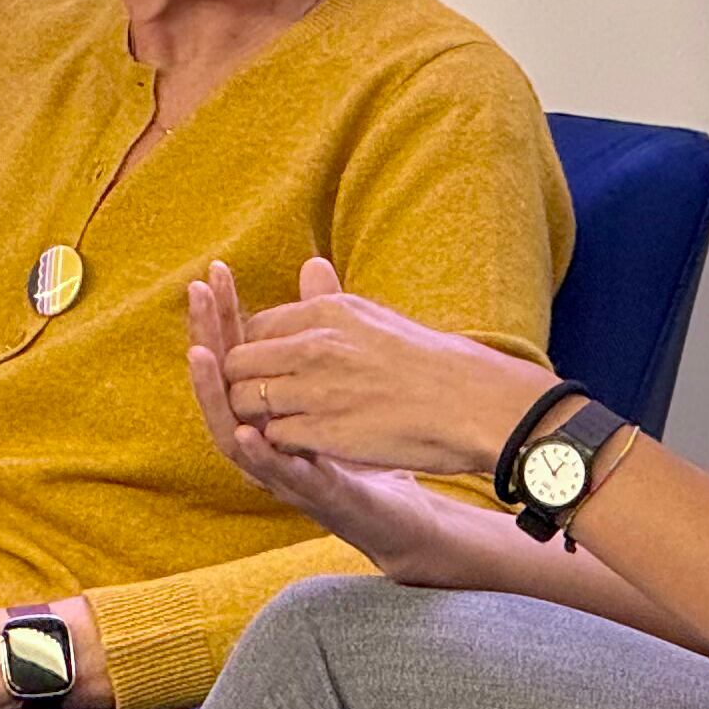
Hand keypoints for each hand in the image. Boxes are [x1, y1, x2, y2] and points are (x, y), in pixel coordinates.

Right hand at [187, 277, 484, 586]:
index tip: (214, 269)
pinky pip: (276, 475)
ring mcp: (281, 470)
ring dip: (212, 394)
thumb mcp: (342, 376)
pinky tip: (242, 431)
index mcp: (269, 407)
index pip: (236, 351)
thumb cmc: (366, 440)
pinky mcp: (312, 495)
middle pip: (222, 385)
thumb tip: (312, 264)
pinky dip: (257, 454)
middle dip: (206, 338)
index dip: (224, 312)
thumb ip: (323, 326)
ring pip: (230, 433)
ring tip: (199, 355)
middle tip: (196, 295)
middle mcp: (263, 439)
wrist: (404, 506)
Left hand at [205, 258, 548, 475]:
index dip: (254, 352)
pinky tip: (301, 442)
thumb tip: (308, 266)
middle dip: (242, 383)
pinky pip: (273, 435)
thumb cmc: (426, 361)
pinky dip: (278, 442)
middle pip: (237, 363)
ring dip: (255, 415)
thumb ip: (328, 298)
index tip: (269, 369)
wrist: (471, 404)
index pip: (253, 327)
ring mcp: (315, 390)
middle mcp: (313, 345)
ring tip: (282, 421)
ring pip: (245, 401)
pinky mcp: (323, 432)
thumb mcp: (372, 316)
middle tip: (264, 399)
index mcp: (324, 311)